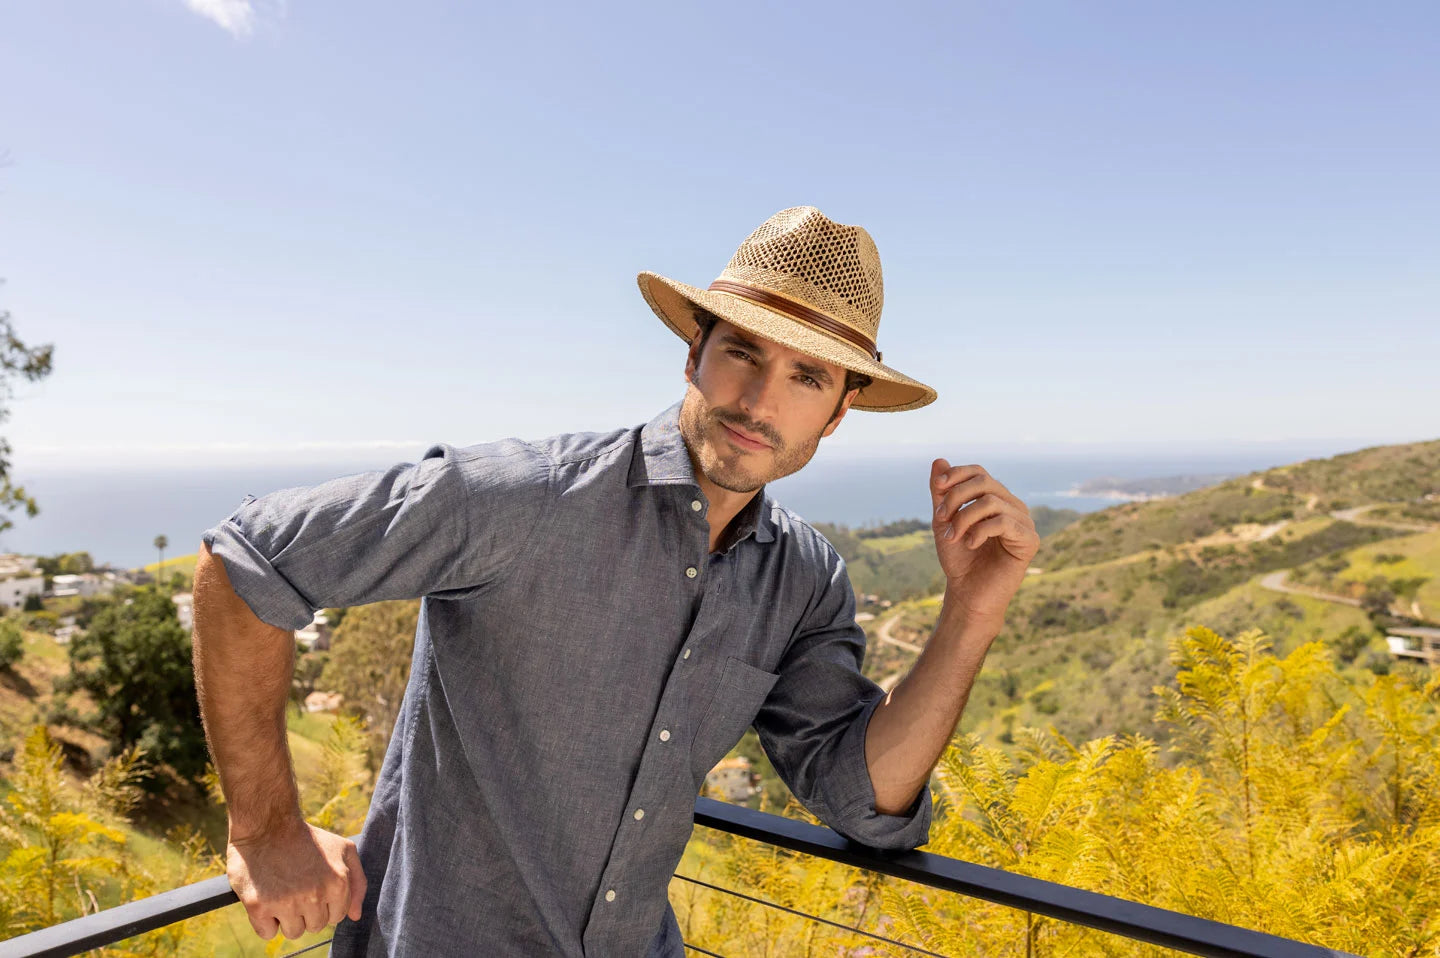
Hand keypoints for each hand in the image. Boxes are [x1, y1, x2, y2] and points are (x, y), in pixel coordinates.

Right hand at [227, 816, 365, 940]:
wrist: (267, 824)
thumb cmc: (308, 839)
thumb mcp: (344, 850)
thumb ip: (358, 883)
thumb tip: (355, 916)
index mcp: (338, 884)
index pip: (335, 917)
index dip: (324, 903)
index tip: (313, 885)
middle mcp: (314, 896)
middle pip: (315, 926)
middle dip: (307, 911)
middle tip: (296, 886)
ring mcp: (286, 902)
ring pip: (293, 932)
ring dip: (287, 918)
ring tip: (282, 891)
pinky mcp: (259, 906)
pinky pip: (268, 933)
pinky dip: (266, 922)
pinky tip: (266, 898)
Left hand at [930, 459, 1039, 626]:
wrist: (967, 593)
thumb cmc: (958, 559)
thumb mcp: (944, 521)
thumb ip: (941, 493)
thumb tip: (939, 459)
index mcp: (996, 499)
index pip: (979, 473)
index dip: (957, 474)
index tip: (937, 488)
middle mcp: (1013, 507)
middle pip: (985, 482)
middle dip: (956, 497)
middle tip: (940, 518)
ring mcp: (1024, 523)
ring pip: (991, 502)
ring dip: (963, 518)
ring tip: (952, 537)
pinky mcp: (1030, 540)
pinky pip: (1003, 522)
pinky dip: (979, 531)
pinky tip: (970, 544)